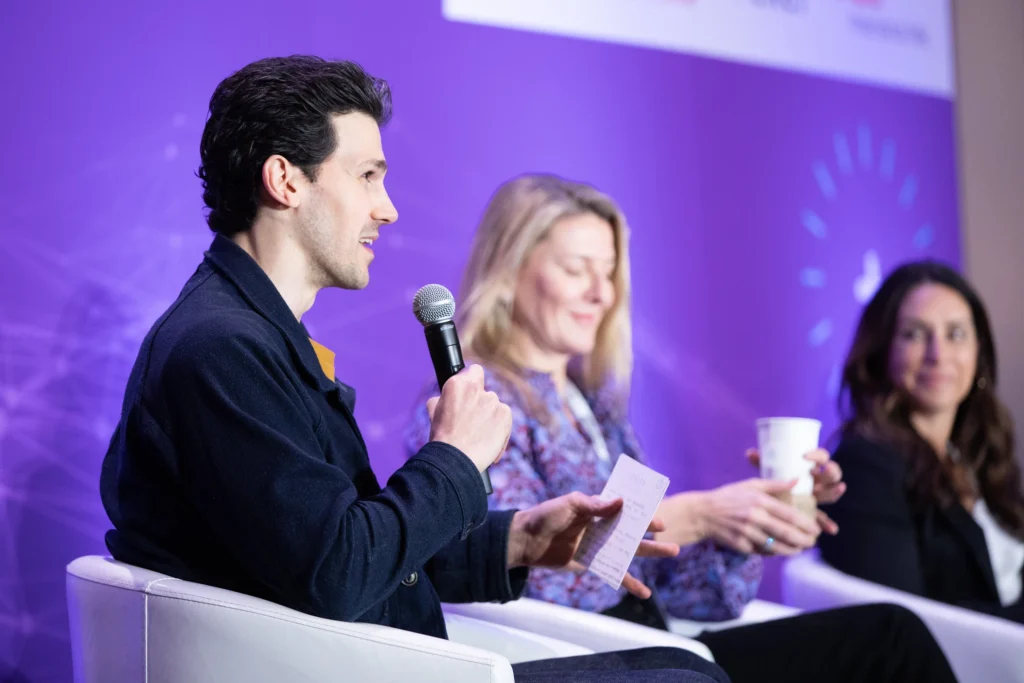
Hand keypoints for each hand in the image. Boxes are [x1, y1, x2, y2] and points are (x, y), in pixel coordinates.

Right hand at [426, 364, 510, 472]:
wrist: (455, 460)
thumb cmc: (442, 438)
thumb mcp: (434, 412)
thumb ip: (443, 398)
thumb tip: (444, 397)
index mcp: (457, 385)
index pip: (473, 371)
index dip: (472, 381)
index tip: (470, 393)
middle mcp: (477, 389)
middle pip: (484, 391)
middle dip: (480, 403)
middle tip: (472, 421)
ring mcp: (493, 401)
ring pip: (494, 405)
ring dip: (489, 416)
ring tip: (479, 435)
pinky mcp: (505, 414)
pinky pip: (504, 417)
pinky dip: (500, 428)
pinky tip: (488, 441)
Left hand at [507, 492, 679, 599]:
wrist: (526, 540)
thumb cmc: (546, 516)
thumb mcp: (570, 504)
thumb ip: (595, 505)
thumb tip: (621, 502)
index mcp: (596, 509)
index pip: (625, 510)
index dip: (642, 514)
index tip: (659, 521)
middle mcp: (601, 526)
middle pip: (632, 532)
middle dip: (651, 537)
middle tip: (673, 541)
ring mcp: (598, 545)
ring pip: (628, 551)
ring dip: (648, 554)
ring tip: (672, 553)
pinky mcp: (591, 562)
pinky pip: (614, 572)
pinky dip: (629, 582)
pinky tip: (645, 592)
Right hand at [695, 479, 820, 554]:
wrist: (703, 513)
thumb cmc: (728, 497)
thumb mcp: (750, 485)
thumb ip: (775, 484)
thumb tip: (796, 480)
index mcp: (759, 501)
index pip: (789, 515)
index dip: (806, 525)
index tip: (815, 530)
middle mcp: (754, 517)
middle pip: (786, 533)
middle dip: (803, 540)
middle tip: (812, 543)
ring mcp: (747, 533)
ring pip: (776, 547)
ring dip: (791, 550)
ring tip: (799, 549)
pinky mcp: (740, 545)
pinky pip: (761, 552)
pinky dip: (773, 553)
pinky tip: (779, 551)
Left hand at [746, 448, 844, 534]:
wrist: (768, 501)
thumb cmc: (770, 481)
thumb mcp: (768, 471)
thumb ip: (762, 462)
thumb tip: (750, 453)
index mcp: (808, 468)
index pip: (821, 456)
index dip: (817, 455)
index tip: (805, 456)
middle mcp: (816, 481)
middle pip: (831, 474)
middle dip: (830, 471)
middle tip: (824, 470)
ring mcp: (816, 497)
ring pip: (830, 494)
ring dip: (835, 492)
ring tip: (839, 488)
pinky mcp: (812, 513)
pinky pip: (822, 518)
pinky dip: (827, 523)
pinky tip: (831, 530)